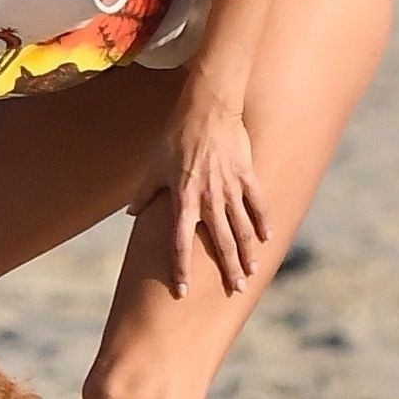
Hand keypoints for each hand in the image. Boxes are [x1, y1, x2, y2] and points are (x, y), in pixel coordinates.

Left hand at [125, 95, 270, 298]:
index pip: (179, 242)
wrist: (207, 108)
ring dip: (247, 253)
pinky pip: (257, 204)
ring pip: (242, 228)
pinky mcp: (246, 175)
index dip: (180, 268)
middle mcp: (208, 198)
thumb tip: (131, 213)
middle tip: (235, 290)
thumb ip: (144, 193)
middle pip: (220, 242)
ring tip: (252, 272)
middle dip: (227, 269)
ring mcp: (230, 188)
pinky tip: (267, 238)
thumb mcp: (153, 165)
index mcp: (182, 199)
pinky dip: (263, 221)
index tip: (182, 290)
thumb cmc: (176, 135)